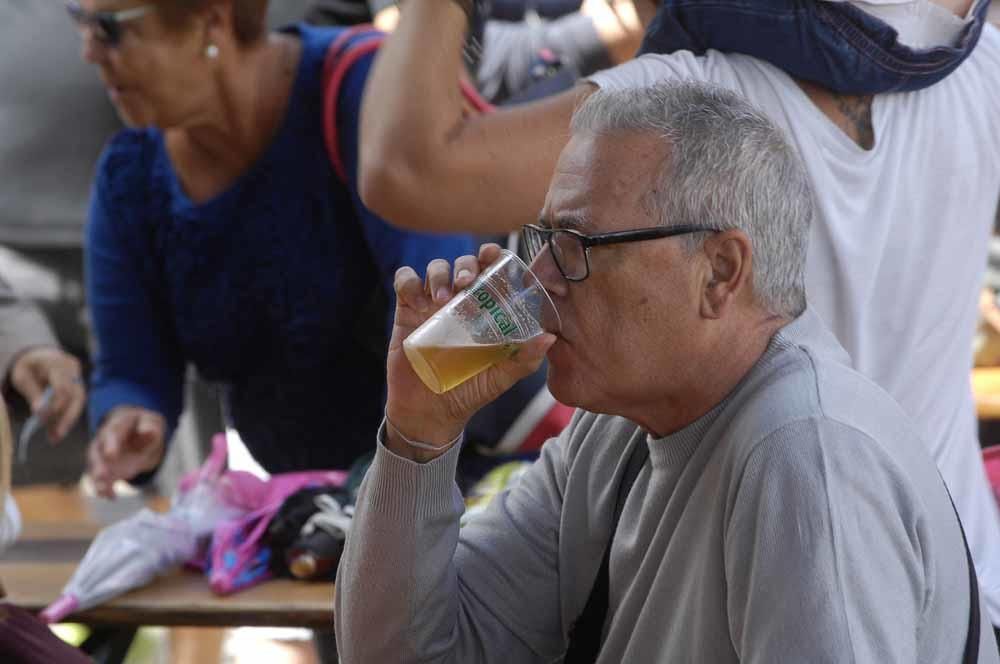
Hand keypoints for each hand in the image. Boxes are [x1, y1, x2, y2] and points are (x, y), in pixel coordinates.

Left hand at [9, 346, 84, 441]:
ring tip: (55, 438)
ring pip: (79, 402)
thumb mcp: (23, 377)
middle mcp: (73, 369)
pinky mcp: (80, 386)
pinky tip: (57, 431)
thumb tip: (40, 412)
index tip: (41, 420)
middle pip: (76, 396)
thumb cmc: (28, 367)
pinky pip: (77, 404)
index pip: (63, 387)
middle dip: (65, 418)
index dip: (55, 406)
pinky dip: (67, 418)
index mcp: (58, 363)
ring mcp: (79, 377)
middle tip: (55, 437)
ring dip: (67, 421)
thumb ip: (33, 393)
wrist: (39, 357)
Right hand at [87, 406, 165, 497]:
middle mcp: (104, 440)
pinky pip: (101, 479)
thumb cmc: (145, 425)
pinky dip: (104, 488)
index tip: (111, 455)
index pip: (112, 433)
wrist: (139, 432)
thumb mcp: (151, 422)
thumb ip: (150, 427)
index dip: (111, 445)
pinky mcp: (105, 468)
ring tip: (103, 490)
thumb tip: (149, 432)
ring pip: (95, 467)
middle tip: (102, 475)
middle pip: (97, 452)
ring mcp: (102, 454)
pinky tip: (110, 497)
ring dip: (98, 480)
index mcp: (117, 425)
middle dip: (99, 464)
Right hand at [386, 244, 555, 461]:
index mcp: (485, 310)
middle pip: (463, 264)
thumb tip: (549, 338)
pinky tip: (417, 300)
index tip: (494, 255)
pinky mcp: (407, 311)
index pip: (491, 271)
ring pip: (435, 268)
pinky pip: (404, 281)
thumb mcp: (500, 377)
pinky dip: (409, 281)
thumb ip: (524, 360)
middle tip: (467, 282)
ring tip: (442, 298)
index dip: (493, 257)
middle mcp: (460, 301)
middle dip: (466, 265)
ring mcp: (432, 304)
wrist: (430, 413)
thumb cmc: (469, 392)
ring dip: (439, 274)